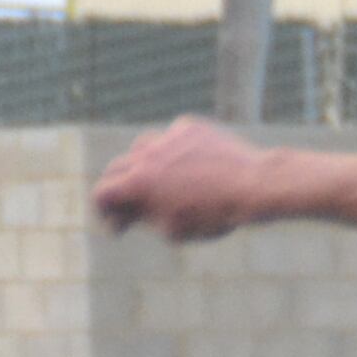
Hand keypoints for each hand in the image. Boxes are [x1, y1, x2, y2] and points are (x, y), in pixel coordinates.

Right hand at [94, 116, 284, 242]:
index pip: (102, 193)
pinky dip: (174, 151)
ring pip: (142, 146)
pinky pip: (172, 137)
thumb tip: (127, 214)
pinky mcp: (189, 126)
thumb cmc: (216, 215)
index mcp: (138, 182)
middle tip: (128, 204)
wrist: (254, 185)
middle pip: (116, 167)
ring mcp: (167, 137)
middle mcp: (146, 154)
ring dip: (142, 165)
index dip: (104, 211)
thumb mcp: (175, 230)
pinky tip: (188, 165)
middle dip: (118, 188)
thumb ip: (143, 219)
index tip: (116, 225)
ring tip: (155, 181)